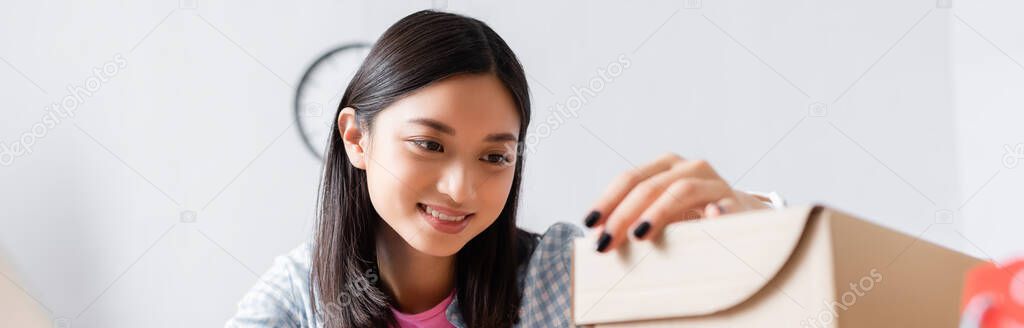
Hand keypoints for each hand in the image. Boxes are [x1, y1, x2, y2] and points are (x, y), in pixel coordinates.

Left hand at [583, 153, 769, 252]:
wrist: (743, 217)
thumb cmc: (692, 218)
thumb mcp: (661, 215)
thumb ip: (631, 220)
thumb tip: (596, 238)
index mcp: (666, 167)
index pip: (629, 179)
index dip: (607, 200)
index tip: (589, 224)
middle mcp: (690, 169)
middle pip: (649, 186)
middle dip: (623, 214)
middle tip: (606, 242)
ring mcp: (715, 184)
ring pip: (682, 190)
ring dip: (658, 212)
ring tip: (638, 234)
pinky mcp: (737, 204)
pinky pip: (725, 207)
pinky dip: (715, 213)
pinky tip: (708, 221)